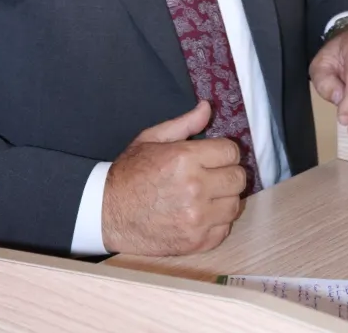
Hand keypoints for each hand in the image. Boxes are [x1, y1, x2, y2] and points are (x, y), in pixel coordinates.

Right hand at [101, 101, 245, 255]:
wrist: (109, 212)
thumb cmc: (130, 172)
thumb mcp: (152, 139)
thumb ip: (184, 123)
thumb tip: (207, 106)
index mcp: (185, 158)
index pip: (231, 152)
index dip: (224, 152)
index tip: (214, 156)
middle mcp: (195, 188)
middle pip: (238, 178)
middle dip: (227, 173)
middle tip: (212, 174)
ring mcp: (198, 218)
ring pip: (235, 205)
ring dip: (224, 198)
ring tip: (206, 195)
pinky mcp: (197, 242)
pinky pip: (225, 229)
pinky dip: (217, 222)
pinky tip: (201, 214)